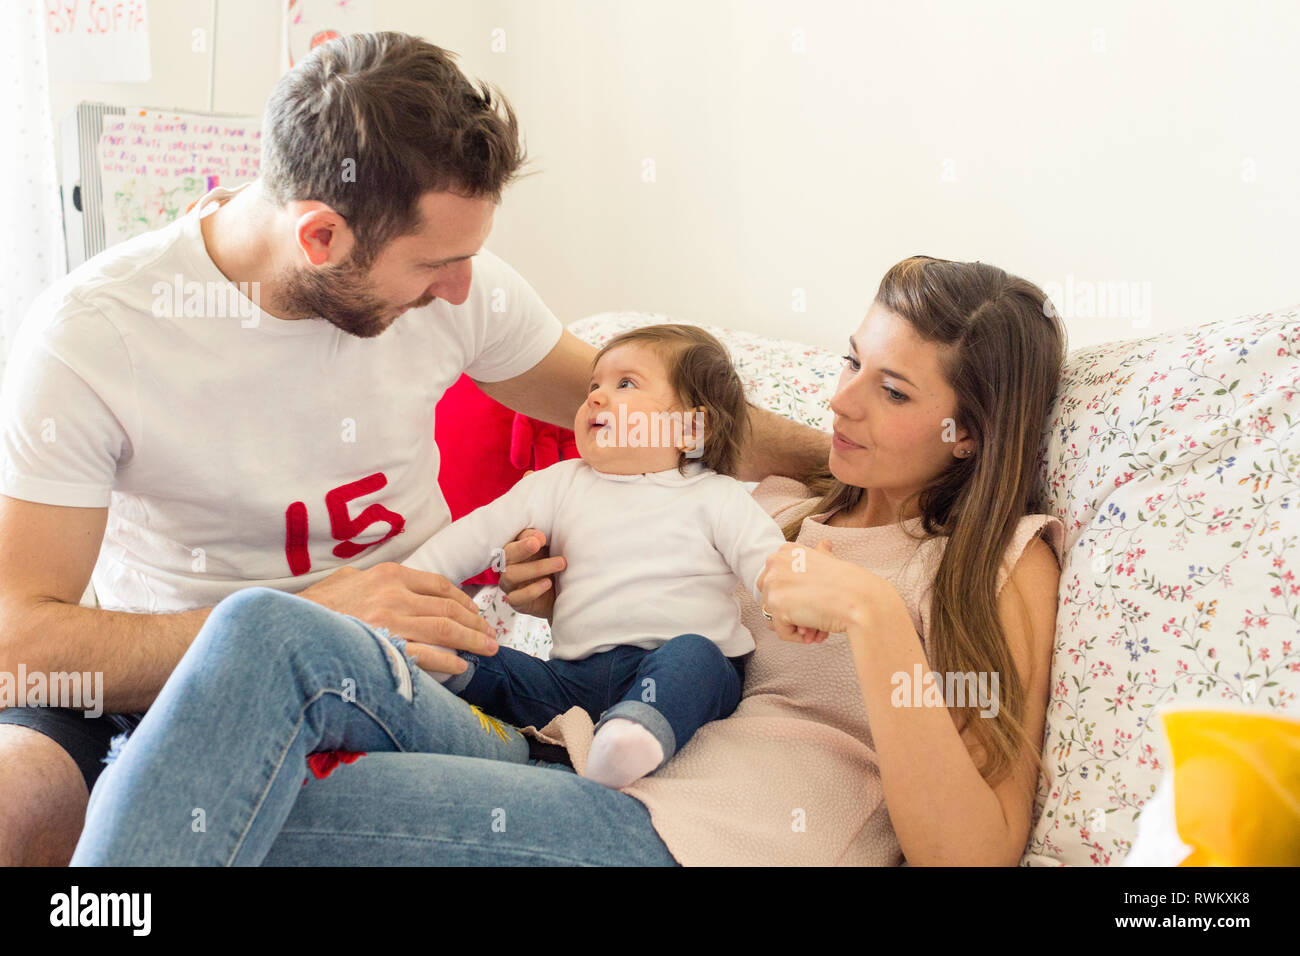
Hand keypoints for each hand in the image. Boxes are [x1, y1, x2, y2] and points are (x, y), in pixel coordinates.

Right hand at [299, 562, 497, 676]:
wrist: (284, 627)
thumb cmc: (313, 606)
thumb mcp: (344, 580)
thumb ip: (370, 579)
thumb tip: (384, 581)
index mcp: (389, 575)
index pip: (440, 586)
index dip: (464, 601)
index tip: (476, 613)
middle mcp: (394, 595)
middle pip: (449, 609)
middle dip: (476, 624)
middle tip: (491, 636)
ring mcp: (389, 622)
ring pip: (445, 630)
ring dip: (472, 641)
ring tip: (488, 650)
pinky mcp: (382, 648)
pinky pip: (425, 656)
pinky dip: (448, 661)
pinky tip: (461, 666)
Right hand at [498, 528, 565, 621]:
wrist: (559, 594)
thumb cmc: (552, 565)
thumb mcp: (551, 550)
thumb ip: (543, 541)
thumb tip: (539, 538)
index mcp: (515, 549)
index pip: (513, 539)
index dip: (524, 537)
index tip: (542, 538)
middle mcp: (508, 565)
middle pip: (506, 554)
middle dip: (522, 548)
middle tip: (540, 543)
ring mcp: (509, 585)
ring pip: (511, 575)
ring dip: (536, 568)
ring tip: (560, 564)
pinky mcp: (516, 602)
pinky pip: (516, 598)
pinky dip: (532, 590)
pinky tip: (548, 583)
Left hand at [757, 540, 878, 643]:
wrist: (861, 600)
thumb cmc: (850, 583)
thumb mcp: (831, 561)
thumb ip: (819, 555)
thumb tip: (823, 545)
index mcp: (787, 551)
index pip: (775, 580)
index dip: (794, 596)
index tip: (814, 601)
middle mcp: (775, 563)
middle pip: (770, 598)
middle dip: (793, 612)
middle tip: (816, 619)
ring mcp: (773, 583)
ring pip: (774, 615)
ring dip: (797, 625)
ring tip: (818, 629)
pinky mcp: (777, 606)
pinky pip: (781, 631)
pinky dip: (798, 637)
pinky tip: (816, 633)